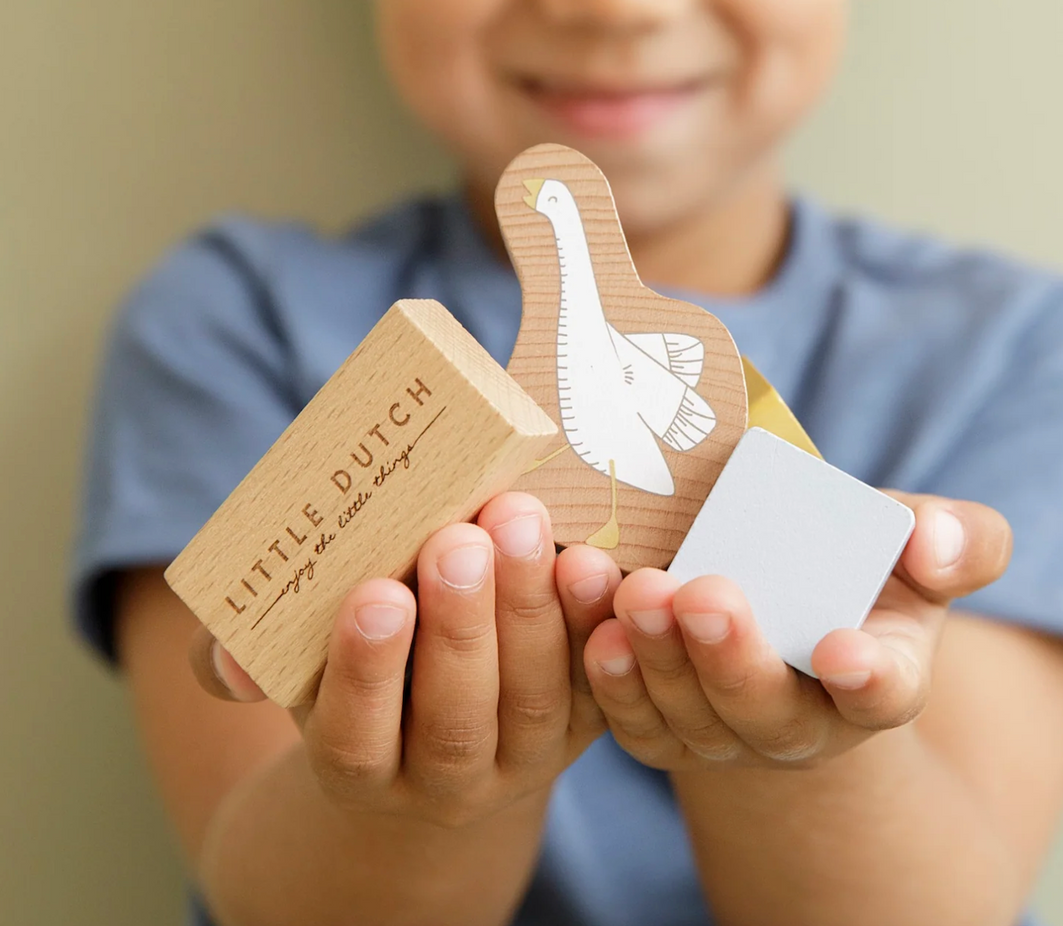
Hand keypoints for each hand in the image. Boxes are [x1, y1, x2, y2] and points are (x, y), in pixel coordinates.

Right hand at [190, 492, 621, 826]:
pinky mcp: (581, 727)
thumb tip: (223, 659)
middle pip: (454, 720)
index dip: (366, 669)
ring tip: (518, 522)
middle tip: (458, 539)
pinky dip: (594, 623)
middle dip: (459, 626)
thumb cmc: (358, 679)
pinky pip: (597, 685)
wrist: (437, 744)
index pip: (355, 736)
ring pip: (530, 701)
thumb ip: (255, 658)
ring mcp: (519, 759)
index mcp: (359, 767)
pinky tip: (587, 558)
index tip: (376, 593)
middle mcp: (442, 780)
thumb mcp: (299, 672)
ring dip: (529, 610)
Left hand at [581, 494, 1011, 770]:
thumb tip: (936, 543)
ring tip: (631, 590)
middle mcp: (801, 724)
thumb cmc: (861, 572)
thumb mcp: (920, 546)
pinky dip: (606, 671)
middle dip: (730, 657)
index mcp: (878, 679)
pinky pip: (630, 713)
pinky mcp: (662, 727)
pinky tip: (589, 618)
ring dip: (653, 656)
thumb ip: (958, 541)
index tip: (842, 650)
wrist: (786, 610)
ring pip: (685, 712)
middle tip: (702, 594)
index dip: (866, 677)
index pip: (882, 692)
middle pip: (765, 708)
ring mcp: (725, 732)